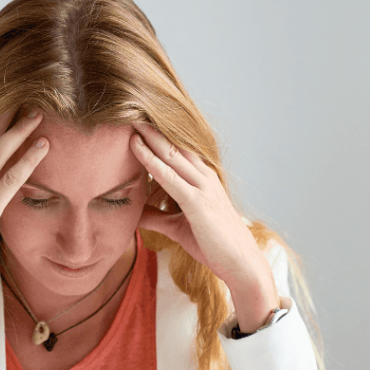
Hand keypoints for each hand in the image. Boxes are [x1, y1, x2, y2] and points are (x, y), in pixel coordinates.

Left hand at [131, 126, 278, 332]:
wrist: (240, 264)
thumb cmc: (214, 245)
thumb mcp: (178, 227)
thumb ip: (157, 217)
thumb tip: (134, 213)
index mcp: (203, 179)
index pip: (178, 150)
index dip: (158, 134)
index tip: (138, 119)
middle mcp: (204, 177)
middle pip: (173, 144)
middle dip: (152, 126)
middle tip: (129, 106)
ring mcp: (202, 187)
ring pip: (170, 153)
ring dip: (148, 135)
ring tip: (128, 116)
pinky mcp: (197, 202)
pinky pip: (168, 176)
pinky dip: (150, 159)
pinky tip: (135, 147)